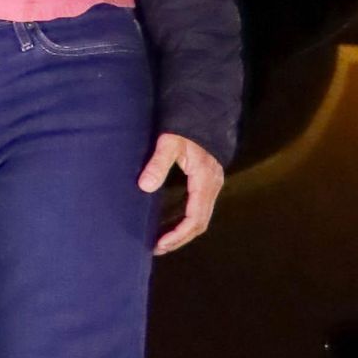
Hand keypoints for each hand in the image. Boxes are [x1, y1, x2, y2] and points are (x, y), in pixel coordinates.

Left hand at [138, 132, 224, 254]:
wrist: (202, 109)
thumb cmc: (185, 125)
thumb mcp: (169, 141)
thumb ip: (158, 163)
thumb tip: (145, 187)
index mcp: (205, 181)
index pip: (195, 218)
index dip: (178, 234)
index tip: (160, 244)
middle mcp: (212, 185)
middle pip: (200, 223)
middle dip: (180, 238)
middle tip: (158, 247)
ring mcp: (212, 184)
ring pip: (201, 217)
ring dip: (183, 231)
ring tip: (162, 240)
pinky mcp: (207, 180)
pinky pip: (199, 207)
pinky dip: (186, 219)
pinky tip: (171, 222)